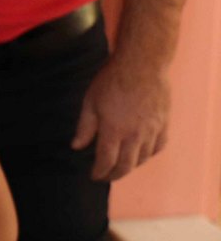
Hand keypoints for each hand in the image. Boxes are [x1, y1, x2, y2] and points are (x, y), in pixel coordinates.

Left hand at [72, 57, 170, 179]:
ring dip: (130, 166)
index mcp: (113, 130)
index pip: (106, 161)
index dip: (99, 172)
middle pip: (126, 166)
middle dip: (114, 175)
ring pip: (142, 159)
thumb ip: (85, 127)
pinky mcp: (164, 124)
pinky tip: (141, 154)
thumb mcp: (90, 102)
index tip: (94, 176)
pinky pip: (158, 147)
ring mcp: (152, 130)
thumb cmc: (112, 81)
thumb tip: (76, 146)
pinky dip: (149, 155)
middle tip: (106, 176)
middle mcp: (135, 135)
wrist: (142, 64)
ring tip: (120, 166)